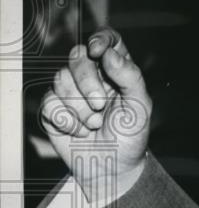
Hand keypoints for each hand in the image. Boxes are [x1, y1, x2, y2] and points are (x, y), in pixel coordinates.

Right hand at [40, 28, 151, 201]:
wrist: (112, 169)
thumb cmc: (130, 137)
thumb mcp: (140, 107)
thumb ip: (130, 76)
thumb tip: (109, 53)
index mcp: (116, 70)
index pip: (107, 39)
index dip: (100, 39)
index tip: (98, 52)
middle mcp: (92, 76)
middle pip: (77, 56)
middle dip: (87, 81)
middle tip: (100, 105)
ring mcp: (71, 92)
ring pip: (60, 78)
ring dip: (79, 106)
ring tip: (94, 123)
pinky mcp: (54, 110)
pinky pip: (49, 102)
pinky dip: (66, 120)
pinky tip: (80, 131)